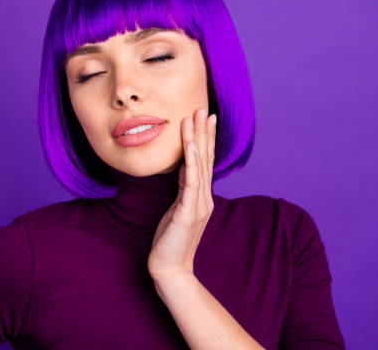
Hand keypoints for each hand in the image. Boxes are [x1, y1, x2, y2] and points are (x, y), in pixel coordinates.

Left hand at [147, 107, 216, 278]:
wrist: (170, 268)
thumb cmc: (171, 240)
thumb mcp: (177, 209)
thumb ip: (183, 189)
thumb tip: (183, 168)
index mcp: (201, 197)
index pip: (205, 163)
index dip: (205, 139)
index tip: (205, 118)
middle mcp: (204, 198)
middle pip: (206, 159)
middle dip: (204, 132)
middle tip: (205, 108)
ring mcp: (198, 204)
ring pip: (200, 165)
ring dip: (197, 139)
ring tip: (196, 117)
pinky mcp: (188, 212)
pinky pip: (190, 181)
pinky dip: (192, 161)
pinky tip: (191, 145)